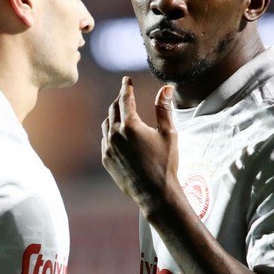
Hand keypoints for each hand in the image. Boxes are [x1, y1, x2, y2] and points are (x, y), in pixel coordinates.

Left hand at [101, 78, 180, 215]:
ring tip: (122, 113)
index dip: (126, 87)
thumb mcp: (168, 134)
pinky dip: (110, 133)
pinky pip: (104, 140)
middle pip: (113, 109)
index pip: (125, 98)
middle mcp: (115, 135)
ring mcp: (108, 148)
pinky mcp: (106, 160)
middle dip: (120, 100)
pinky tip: (118, 134)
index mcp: (130, 125)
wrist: (155, 194)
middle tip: (126, 95)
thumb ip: (164, 109)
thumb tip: (166, 89)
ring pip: (106, 124)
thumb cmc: (165, 163)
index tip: (127, 80)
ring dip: (113, 116)